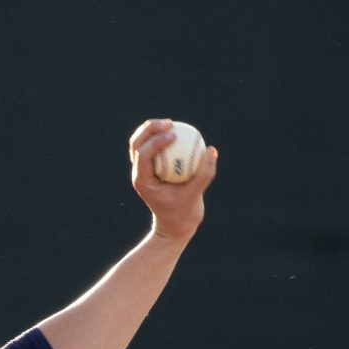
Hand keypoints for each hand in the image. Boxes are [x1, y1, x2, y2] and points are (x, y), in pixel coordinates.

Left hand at [128, 119, 217, 243]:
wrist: (175, 225)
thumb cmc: (184, 213)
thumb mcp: (196, 195)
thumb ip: (204, 173)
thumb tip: (212, 150)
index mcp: (143, 181)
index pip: (143, 156)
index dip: (156, 142)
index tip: (174, 136)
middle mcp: (139, 173)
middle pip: (137, 144)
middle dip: (150, 129)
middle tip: (169, 123)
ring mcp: (143, 170)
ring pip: (141, 143)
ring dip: (153, 130)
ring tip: (171, 123)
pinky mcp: (151, 168)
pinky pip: (154, 148)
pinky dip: (163, 138)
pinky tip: (177, 131)